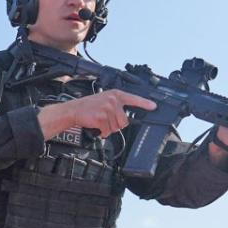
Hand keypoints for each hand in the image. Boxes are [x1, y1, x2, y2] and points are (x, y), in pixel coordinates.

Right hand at [39, 89, 155, 138]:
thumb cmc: (89, 107)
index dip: (145, 104)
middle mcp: (113, 100)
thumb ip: (117, 105)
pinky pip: (108, 131)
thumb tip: (126, 119)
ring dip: (108, 128)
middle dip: (116, 124)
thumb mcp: (105, 100)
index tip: (154, 107)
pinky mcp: (102, 117)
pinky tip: (96, 126)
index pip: (133, 99)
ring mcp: (108, 109)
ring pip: (116, 127)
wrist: (74, 110)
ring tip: (100, 121)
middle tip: (106, 120)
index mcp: (116, 94)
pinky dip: (103, 132)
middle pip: (125, 121)